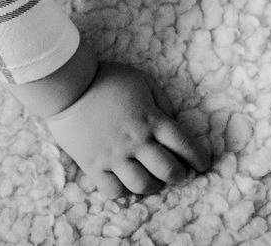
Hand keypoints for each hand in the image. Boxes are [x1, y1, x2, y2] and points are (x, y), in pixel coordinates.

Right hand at [44, 61, 210, 197]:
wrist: (68, 85)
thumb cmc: (106, 79)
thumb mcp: (141, 80)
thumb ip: (162, 101)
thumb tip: (173, 120)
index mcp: (152, 119)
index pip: (186, 145)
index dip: (200, 158)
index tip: (203, 163)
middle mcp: (136, 141)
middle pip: (169, 171)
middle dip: (179, 175)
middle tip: (178, 172)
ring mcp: (114, 156)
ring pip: (143, 185)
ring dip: (154, 186)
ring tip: (152, 180)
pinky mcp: (94, 165)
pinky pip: (114, 191)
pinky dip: (124, 192)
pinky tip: (126, 183)